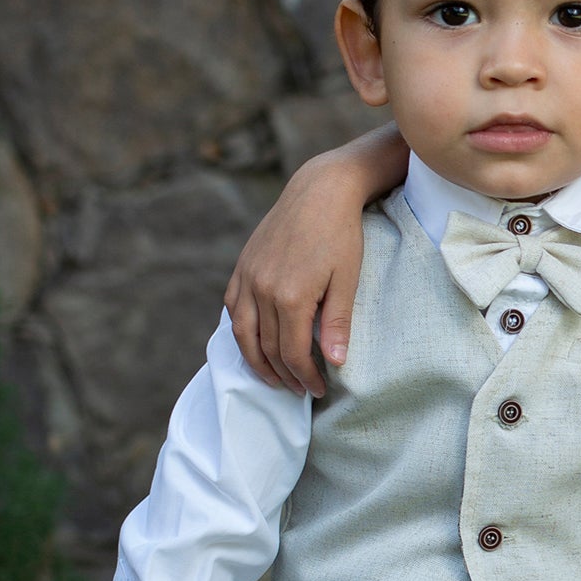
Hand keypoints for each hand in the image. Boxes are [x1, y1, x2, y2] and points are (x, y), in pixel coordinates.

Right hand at [224, 133, 397, 395]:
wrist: (320, 190)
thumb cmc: (342, 234)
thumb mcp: (348, 280)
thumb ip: (337, 323)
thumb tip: (335, 363)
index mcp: (291, 297)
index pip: (293, 353)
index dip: (305, 377)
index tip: (317, 390)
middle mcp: (262, 290)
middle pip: (267, 348)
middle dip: (284, 375)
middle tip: (300, 390)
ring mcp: (248, 277)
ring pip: (243, 333)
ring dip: (257, 361)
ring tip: (275, 378)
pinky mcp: (243, 265)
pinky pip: (233, 308)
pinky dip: (241, 331)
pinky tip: (253, 342)